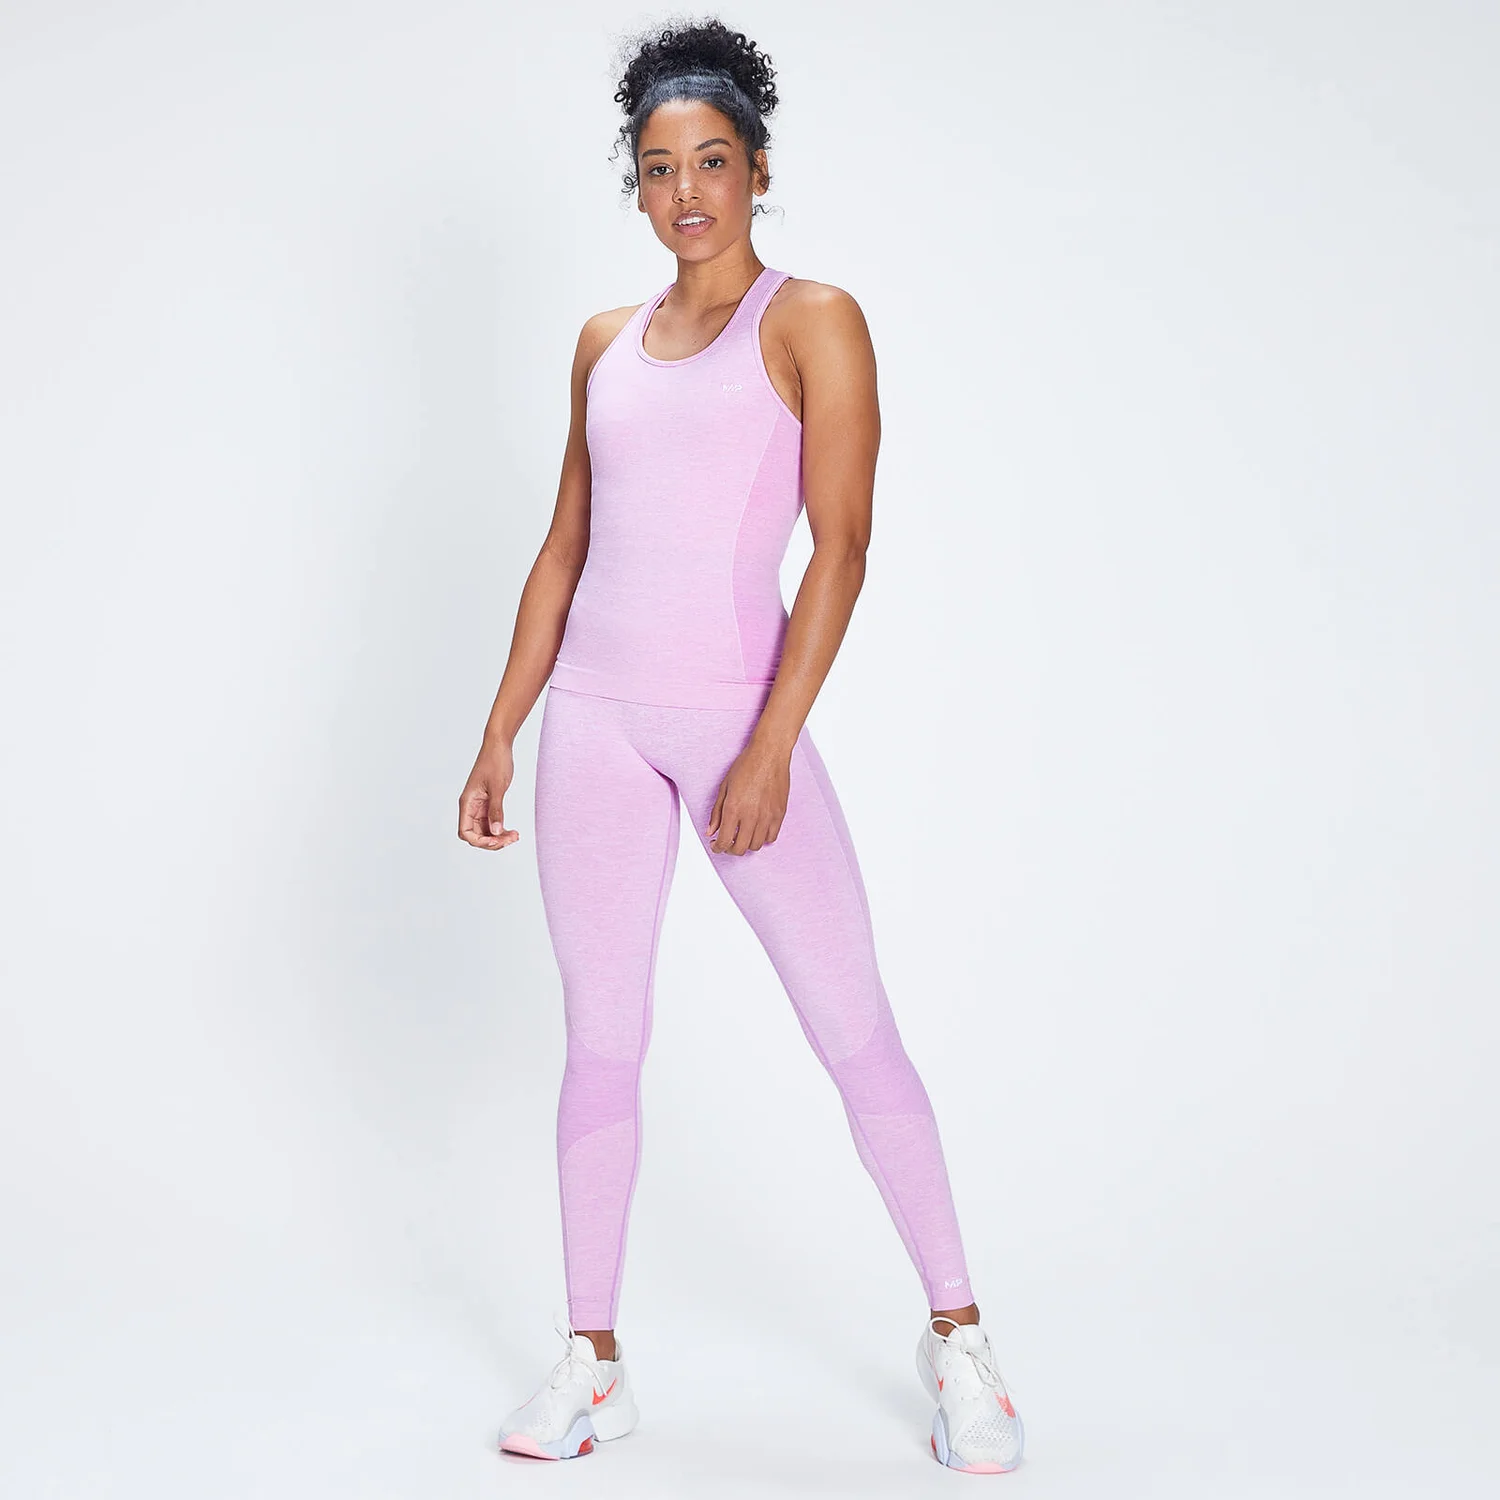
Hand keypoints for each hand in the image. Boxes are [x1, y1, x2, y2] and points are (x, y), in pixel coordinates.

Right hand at [458, 739, 519, 849]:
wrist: (499, 745)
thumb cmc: (495, 761)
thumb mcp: (498, 787)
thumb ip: (496, 810)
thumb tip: (495, 832)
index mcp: (467, 803)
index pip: (465, 832)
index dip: (480, 841)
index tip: (497, 841)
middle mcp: (470, 807)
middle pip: (475, 835)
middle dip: (492, 842)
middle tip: (511, 839)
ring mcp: (479, 806)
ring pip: (484, 831)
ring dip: (498, 837)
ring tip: (514, 836)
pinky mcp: (488, 803)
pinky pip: (491, 823)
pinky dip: (500, 829)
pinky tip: (512, 831)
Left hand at [706, 740, 789, 854]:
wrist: (769, 753)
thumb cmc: (745, 766)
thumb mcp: (724, 787)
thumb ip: (716, 812)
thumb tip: (710, 831)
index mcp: (733, 809)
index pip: (724, 841)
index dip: (718, 848)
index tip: (716, 845)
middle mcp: (751, 816)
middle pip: (740, 848)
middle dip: (730, 849)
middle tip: (727, 843)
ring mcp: (767, 816)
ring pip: (756, 845)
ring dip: (747, 845)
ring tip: (742, 836)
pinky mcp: (779, 814)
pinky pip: (771, 837)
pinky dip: (763, 838)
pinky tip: (757, 830)